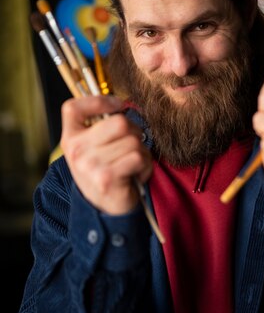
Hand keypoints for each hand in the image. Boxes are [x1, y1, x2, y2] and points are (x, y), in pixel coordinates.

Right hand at [60, 95, 152, 214]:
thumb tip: (122, 105)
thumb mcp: (93, 150)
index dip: (99, 100)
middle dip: (135, 133)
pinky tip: (136, 174)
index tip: (118, 105)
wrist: (105, 211)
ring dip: (142, 153)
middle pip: (119, 122)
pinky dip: (144, 166)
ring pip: (133, 141)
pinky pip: (138, 157)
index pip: (73, 107)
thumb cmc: (105, 174)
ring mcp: (90, 164)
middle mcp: (76, 150)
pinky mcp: (107, 177)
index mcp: (70, 139)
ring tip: (132, 165)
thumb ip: (100, 128)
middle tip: (133, 147)